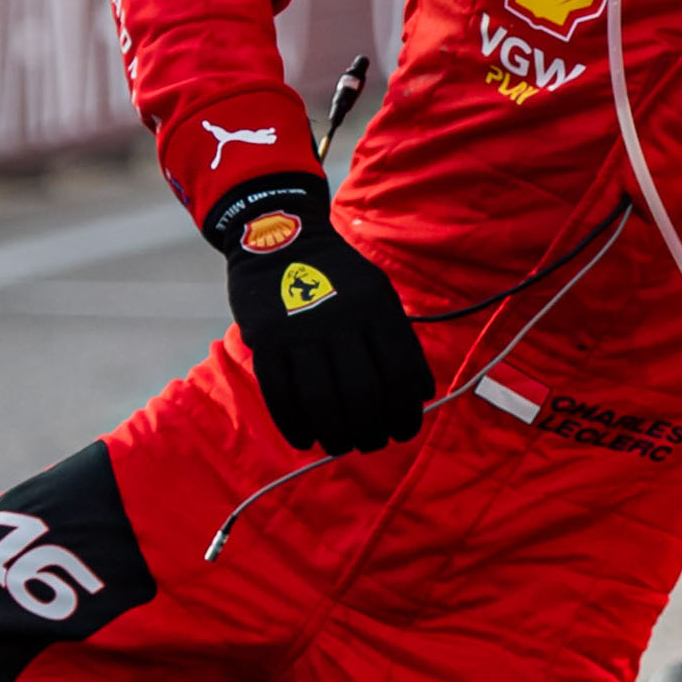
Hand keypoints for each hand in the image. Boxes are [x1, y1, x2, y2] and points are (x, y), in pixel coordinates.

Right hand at [210, 178, 432, 453]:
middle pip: (364, 395)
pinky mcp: (266, 339)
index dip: (407, 412)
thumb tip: (415, 396)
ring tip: (342, 445)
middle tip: (373, 442)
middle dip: (373, 431)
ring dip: (337, 436)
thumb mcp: (376, 291)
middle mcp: (342, 318)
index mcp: (377, 307)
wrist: (280, 237)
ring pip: (323, 401)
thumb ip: (394, 338)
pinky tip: (306, 440)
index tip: (404, 430)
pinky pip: (281, 395)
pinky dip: (295, 426)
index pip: (403, 373)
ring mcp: (301, 329)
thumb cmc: (336, 274)